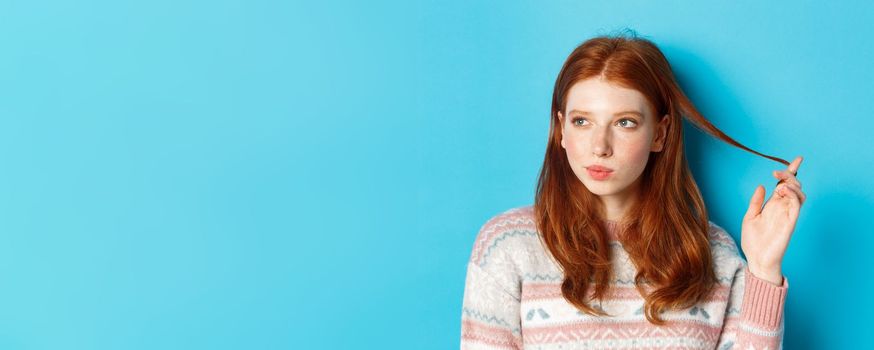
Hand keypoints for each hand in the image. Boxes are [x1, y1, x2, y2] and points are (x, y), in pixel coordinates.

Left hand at [741, 156, 805, 284]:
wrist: (756, 259)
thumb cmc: (753, 241)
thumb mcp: (750, 216)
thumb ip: (756, 201)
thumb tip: (761, 185)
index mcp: (773, 205)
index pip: (785, 185)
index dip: (792, 172)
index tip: (798, 160)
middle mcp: (782, 208)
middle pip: (794, 186)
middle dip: (789, 175)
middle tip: (775, 173)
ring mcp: (788, 215)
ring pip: (799, 194)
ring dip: (792, 185)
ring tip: (780, 185)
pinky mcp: (790, 222)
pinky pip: (797, 205)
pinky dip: (792, 195)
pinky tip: (783, 191)